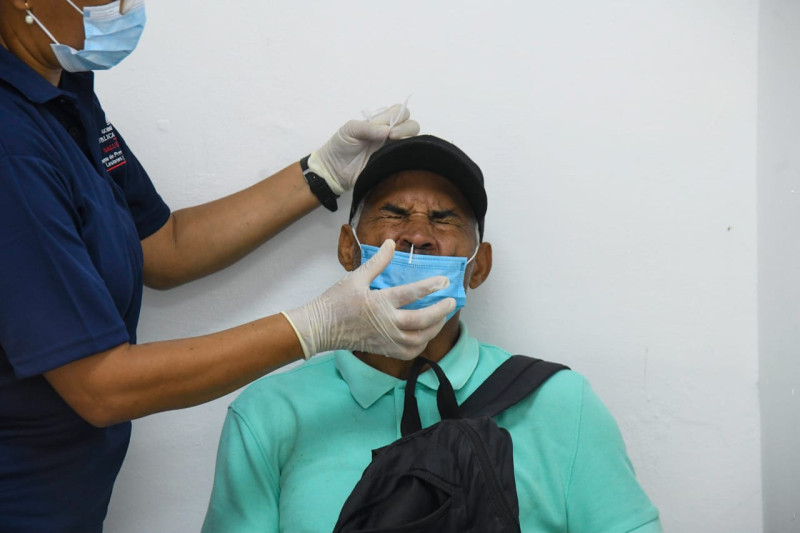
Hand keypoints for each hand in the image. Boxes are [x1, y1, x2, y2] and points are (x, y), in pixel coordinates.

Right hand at [282, 239, 453, 359]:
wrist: (320, 328)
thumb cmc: (336, 301)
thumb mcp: (356, 277)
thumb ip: (378, 262)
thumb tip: (390, 243)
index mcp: (381, 302)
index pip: (412, 294)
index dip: (431, 286)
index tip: (444, 281)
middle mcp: (388, 323)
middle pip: (423, 320)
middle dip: (441, 311)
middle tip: (450, 301)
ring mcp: (387, 340)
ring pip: (420, 339)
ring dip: (434, 328)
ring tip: (441, 317)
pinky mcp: (384, 349)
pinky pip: (410, 352)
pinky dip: (422, 344)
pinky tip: (426, 334)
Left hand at [308, 103, 419, 194]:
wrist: (333, 170)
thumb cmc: (340, 146)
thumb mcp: (350, 129)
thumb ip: (369, 127)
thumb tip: (388, 130)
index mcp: (381, 123)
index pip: (400, 112)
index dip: (399, 115)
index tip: (389, 125)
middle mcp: (391, 135)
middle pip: (412, 125)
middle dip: (406, 127)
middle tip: (392, 135)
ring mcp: (393, 150)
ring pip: (414, 141)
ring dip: (408, 139)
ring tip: (394, 144)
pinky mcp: (392, 165)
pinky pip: (407, 159)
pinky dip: (407, 155)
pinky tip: (396, 156)